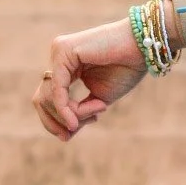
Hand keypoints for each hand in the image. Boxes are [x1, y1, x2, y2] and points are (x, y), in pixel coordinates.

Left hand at [34, 18, 146, 141]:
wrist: (143, 48)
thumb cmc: (126, 70)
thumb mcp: (99, 100)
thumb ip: (80, 112)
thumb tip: (66, 131)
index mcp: (66, 67)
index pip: (48, 98)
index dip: (54, 121)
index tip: (68, 137)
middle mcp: (59, 58)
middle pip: (42, 99)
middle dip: (54, 121)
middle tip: (70, 135)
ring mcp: (58, 52)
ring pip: (48, 97)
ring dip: (70, 115)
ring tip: (94, 115)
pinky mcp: (62, 51)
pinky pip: (57, 90)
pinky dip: (65, 109)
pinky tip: (75, 121)